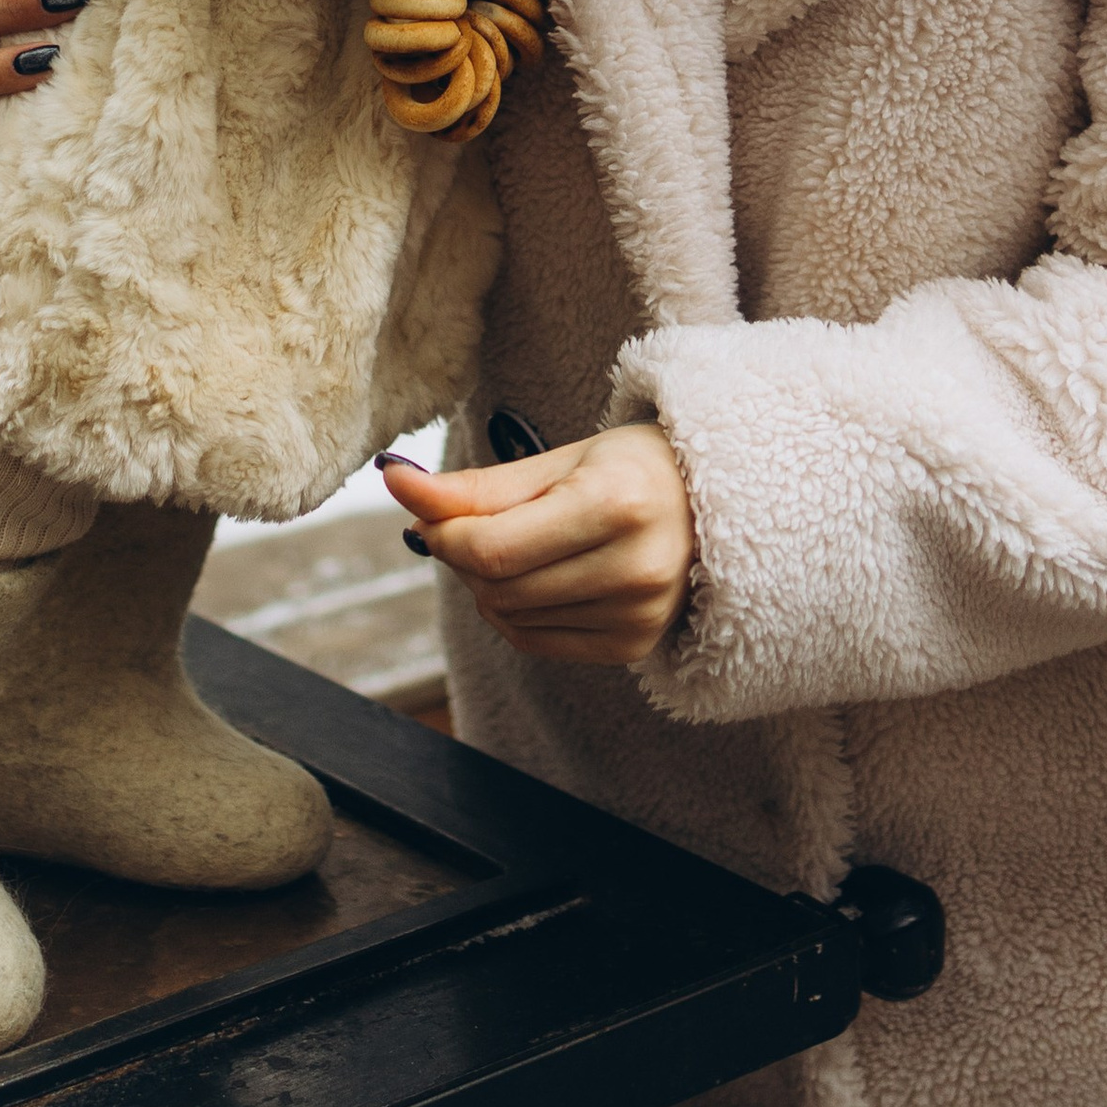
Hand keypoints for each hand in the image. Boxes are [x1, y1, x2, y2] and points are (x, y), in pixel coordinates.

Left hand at [379, 424, 695, 665]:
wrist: (711, 503)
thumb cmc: (629, 469)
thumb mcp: (558, 462)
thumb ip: (477, 486)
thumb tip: (394, 481)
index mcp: (616, 505)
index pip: (493, 548)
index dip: (443, 536)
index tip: (426, 514)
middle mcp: (634, 567)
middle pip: (498, 588)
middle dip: (463, 558)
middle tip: (469, 525)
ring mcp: (638, 615)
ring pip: (510, 619)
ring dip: (488, 586)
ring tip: (518, 546)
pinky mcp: (633, 645)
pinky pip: (537, 642)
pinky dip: (515, 613)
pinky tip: (537, 579)